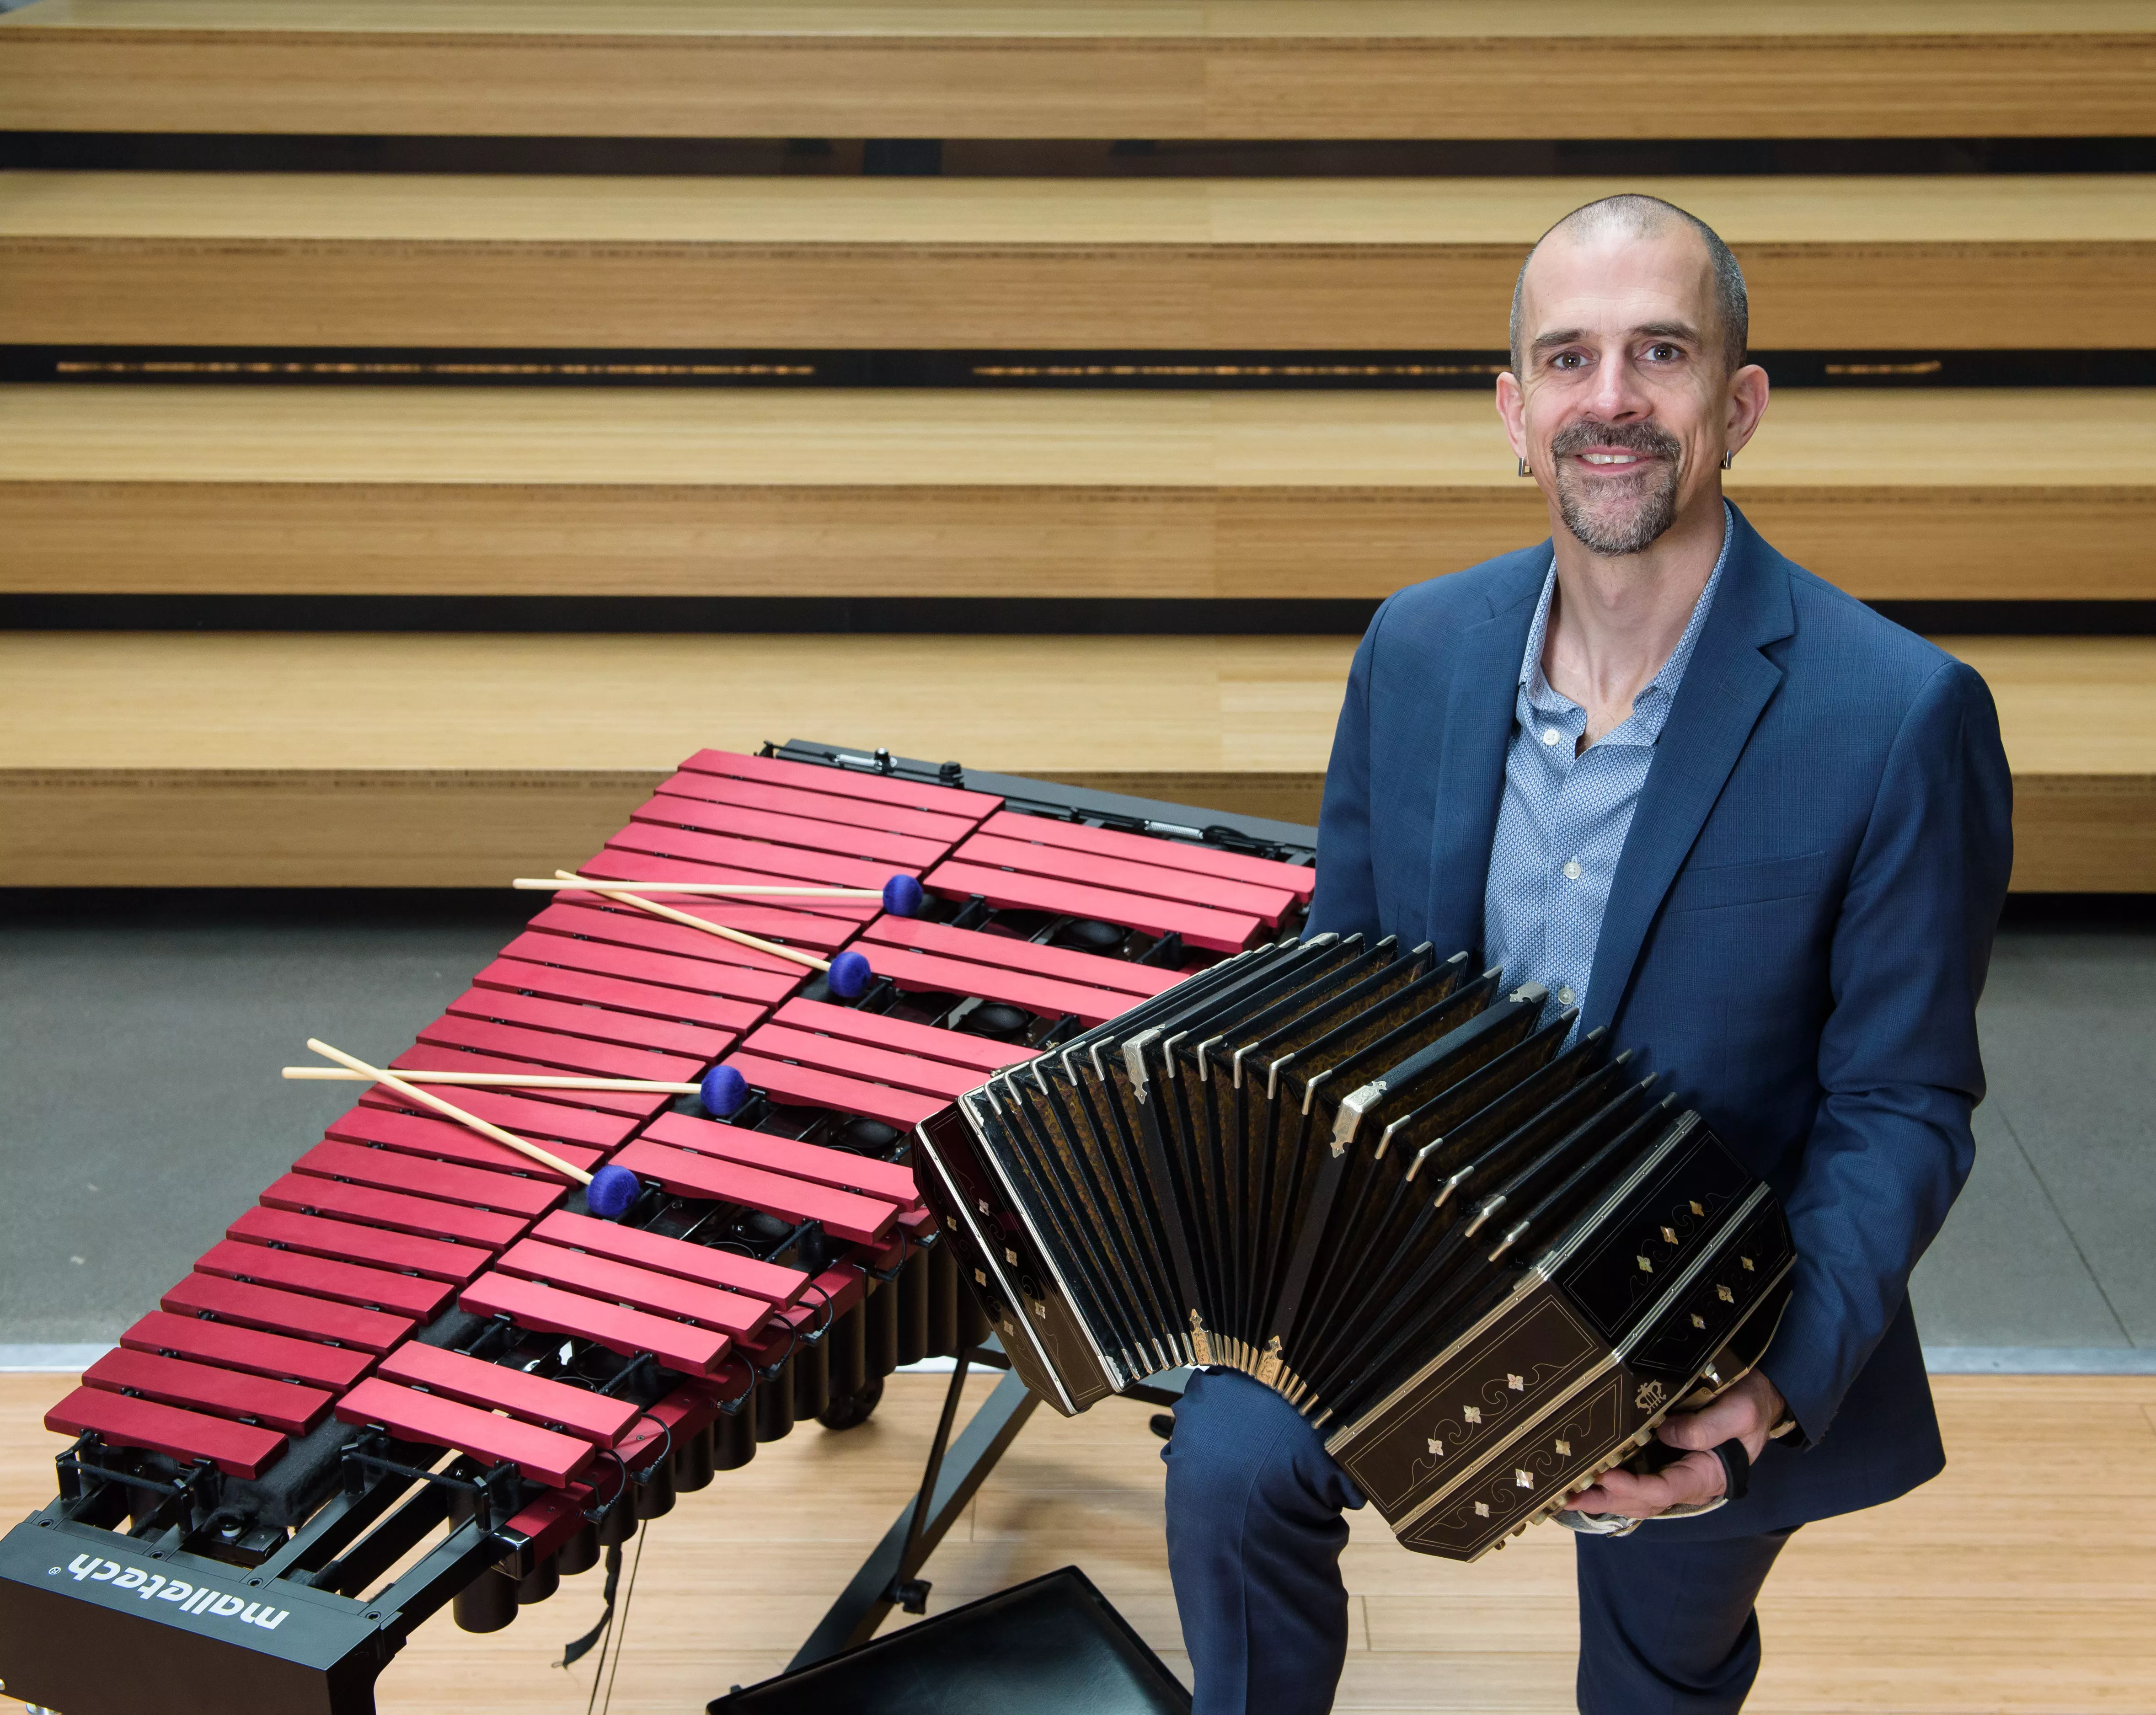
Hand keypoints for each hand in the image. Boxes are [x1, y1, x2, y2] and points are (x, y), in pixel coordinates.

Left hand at [1567, 1369, 1785, 1519]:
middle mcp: (1682, 1481)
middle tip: (1566, 1494)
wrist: (1756, 1401)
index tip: (1605, 1475)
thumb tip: (1664, 1432)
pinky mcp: (1658, 1458)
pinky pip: (1630, 1477)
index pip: (1663, 1489)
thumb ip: (1708, 1426)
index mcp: (1704, 1475)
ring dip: (1598, 1495)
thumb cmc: (1750, 1407)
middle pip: (1640, 1500)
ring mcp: (1669, 1472)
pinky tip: (1578, 1477)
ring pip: (1631, 1495)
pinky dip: (1605, 1482)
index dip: (1632, 1487)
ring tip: (1562, 1491)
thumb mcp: (1740, 1413)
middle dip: (1604, 1499)